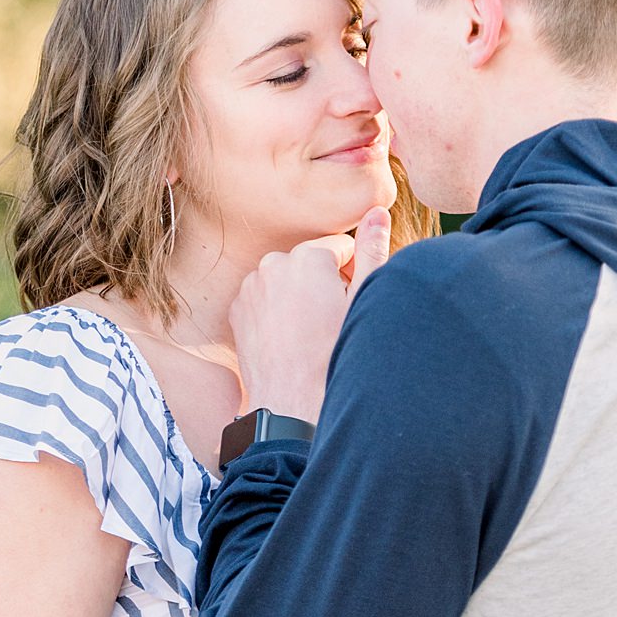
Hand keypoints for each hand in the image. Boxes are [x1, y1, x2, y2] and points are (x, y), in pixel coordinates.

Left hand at [230, 207, 391, 422]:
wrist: (293, 405)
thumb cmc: (335, 356)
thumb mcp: (364, 302)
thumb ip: (373, 251)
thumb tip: (379, 210)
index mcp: (307, 257)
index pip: (340, 249)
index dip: (352, 275)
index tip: (350, 303)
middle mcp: (272, 264)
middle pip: (310, 263)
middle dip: (324, 283)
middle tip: (332, 321)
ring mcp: (250, 287)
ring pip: (285, 280)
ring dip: (299, 296)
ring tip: (310, 333)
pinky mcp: (237, 310)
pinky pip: (263, 298)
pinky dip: (276, 311)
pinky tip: (288, 339)